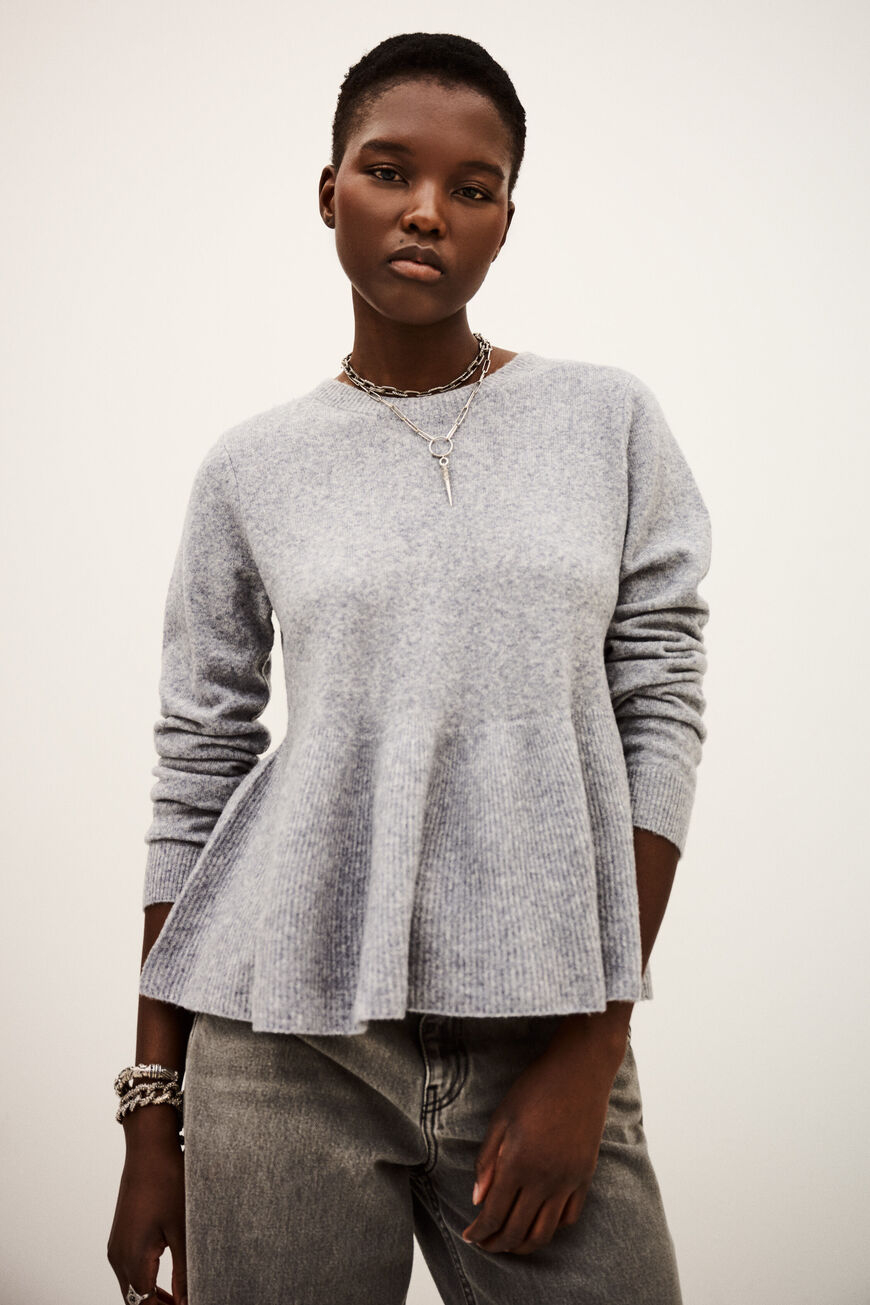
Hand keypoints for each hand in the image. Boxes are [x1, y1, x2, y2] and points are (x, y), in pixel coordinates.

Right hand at [107, 1130, 187, 1303]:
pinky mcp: (119, 1237)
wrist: (148, 1147)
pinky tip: (165, 1284)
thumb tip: (189, 1300)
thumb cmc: (167, 1180)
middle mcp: (118, 1258)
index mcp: (133, 1259)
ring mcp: (116, 1247)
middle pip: (135, 1303)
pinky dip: (145, 1284)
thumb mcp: (183, 1228)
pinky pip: (129, 1271)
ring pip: (131, 1289)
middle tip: (188, 1304)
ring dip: (151, 1300)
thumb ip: (185, 1271)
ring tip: (180, 1301)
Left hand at [460, 1025, 626, 1254]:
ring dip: (524, 1245)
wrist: (580, 1072)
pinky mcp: (585, 1177)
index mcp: (519, 1164)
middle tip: (484, 1244)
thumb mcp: (502, 1118)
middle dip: (497, 1244)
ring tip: (509, 1242)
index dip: (479, 1232)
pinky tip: (539, 1221)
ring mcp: (568, 1181)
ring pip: (545, 1232)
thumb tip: (477, 1198)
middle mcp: (545, 1180)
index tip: (468, 1236)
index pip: (494, 1214)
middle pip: (518, 1231)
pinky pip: (570, 1217)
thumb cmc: (536, 1088)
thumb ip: (487, 1160)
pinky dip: (552, 1228)